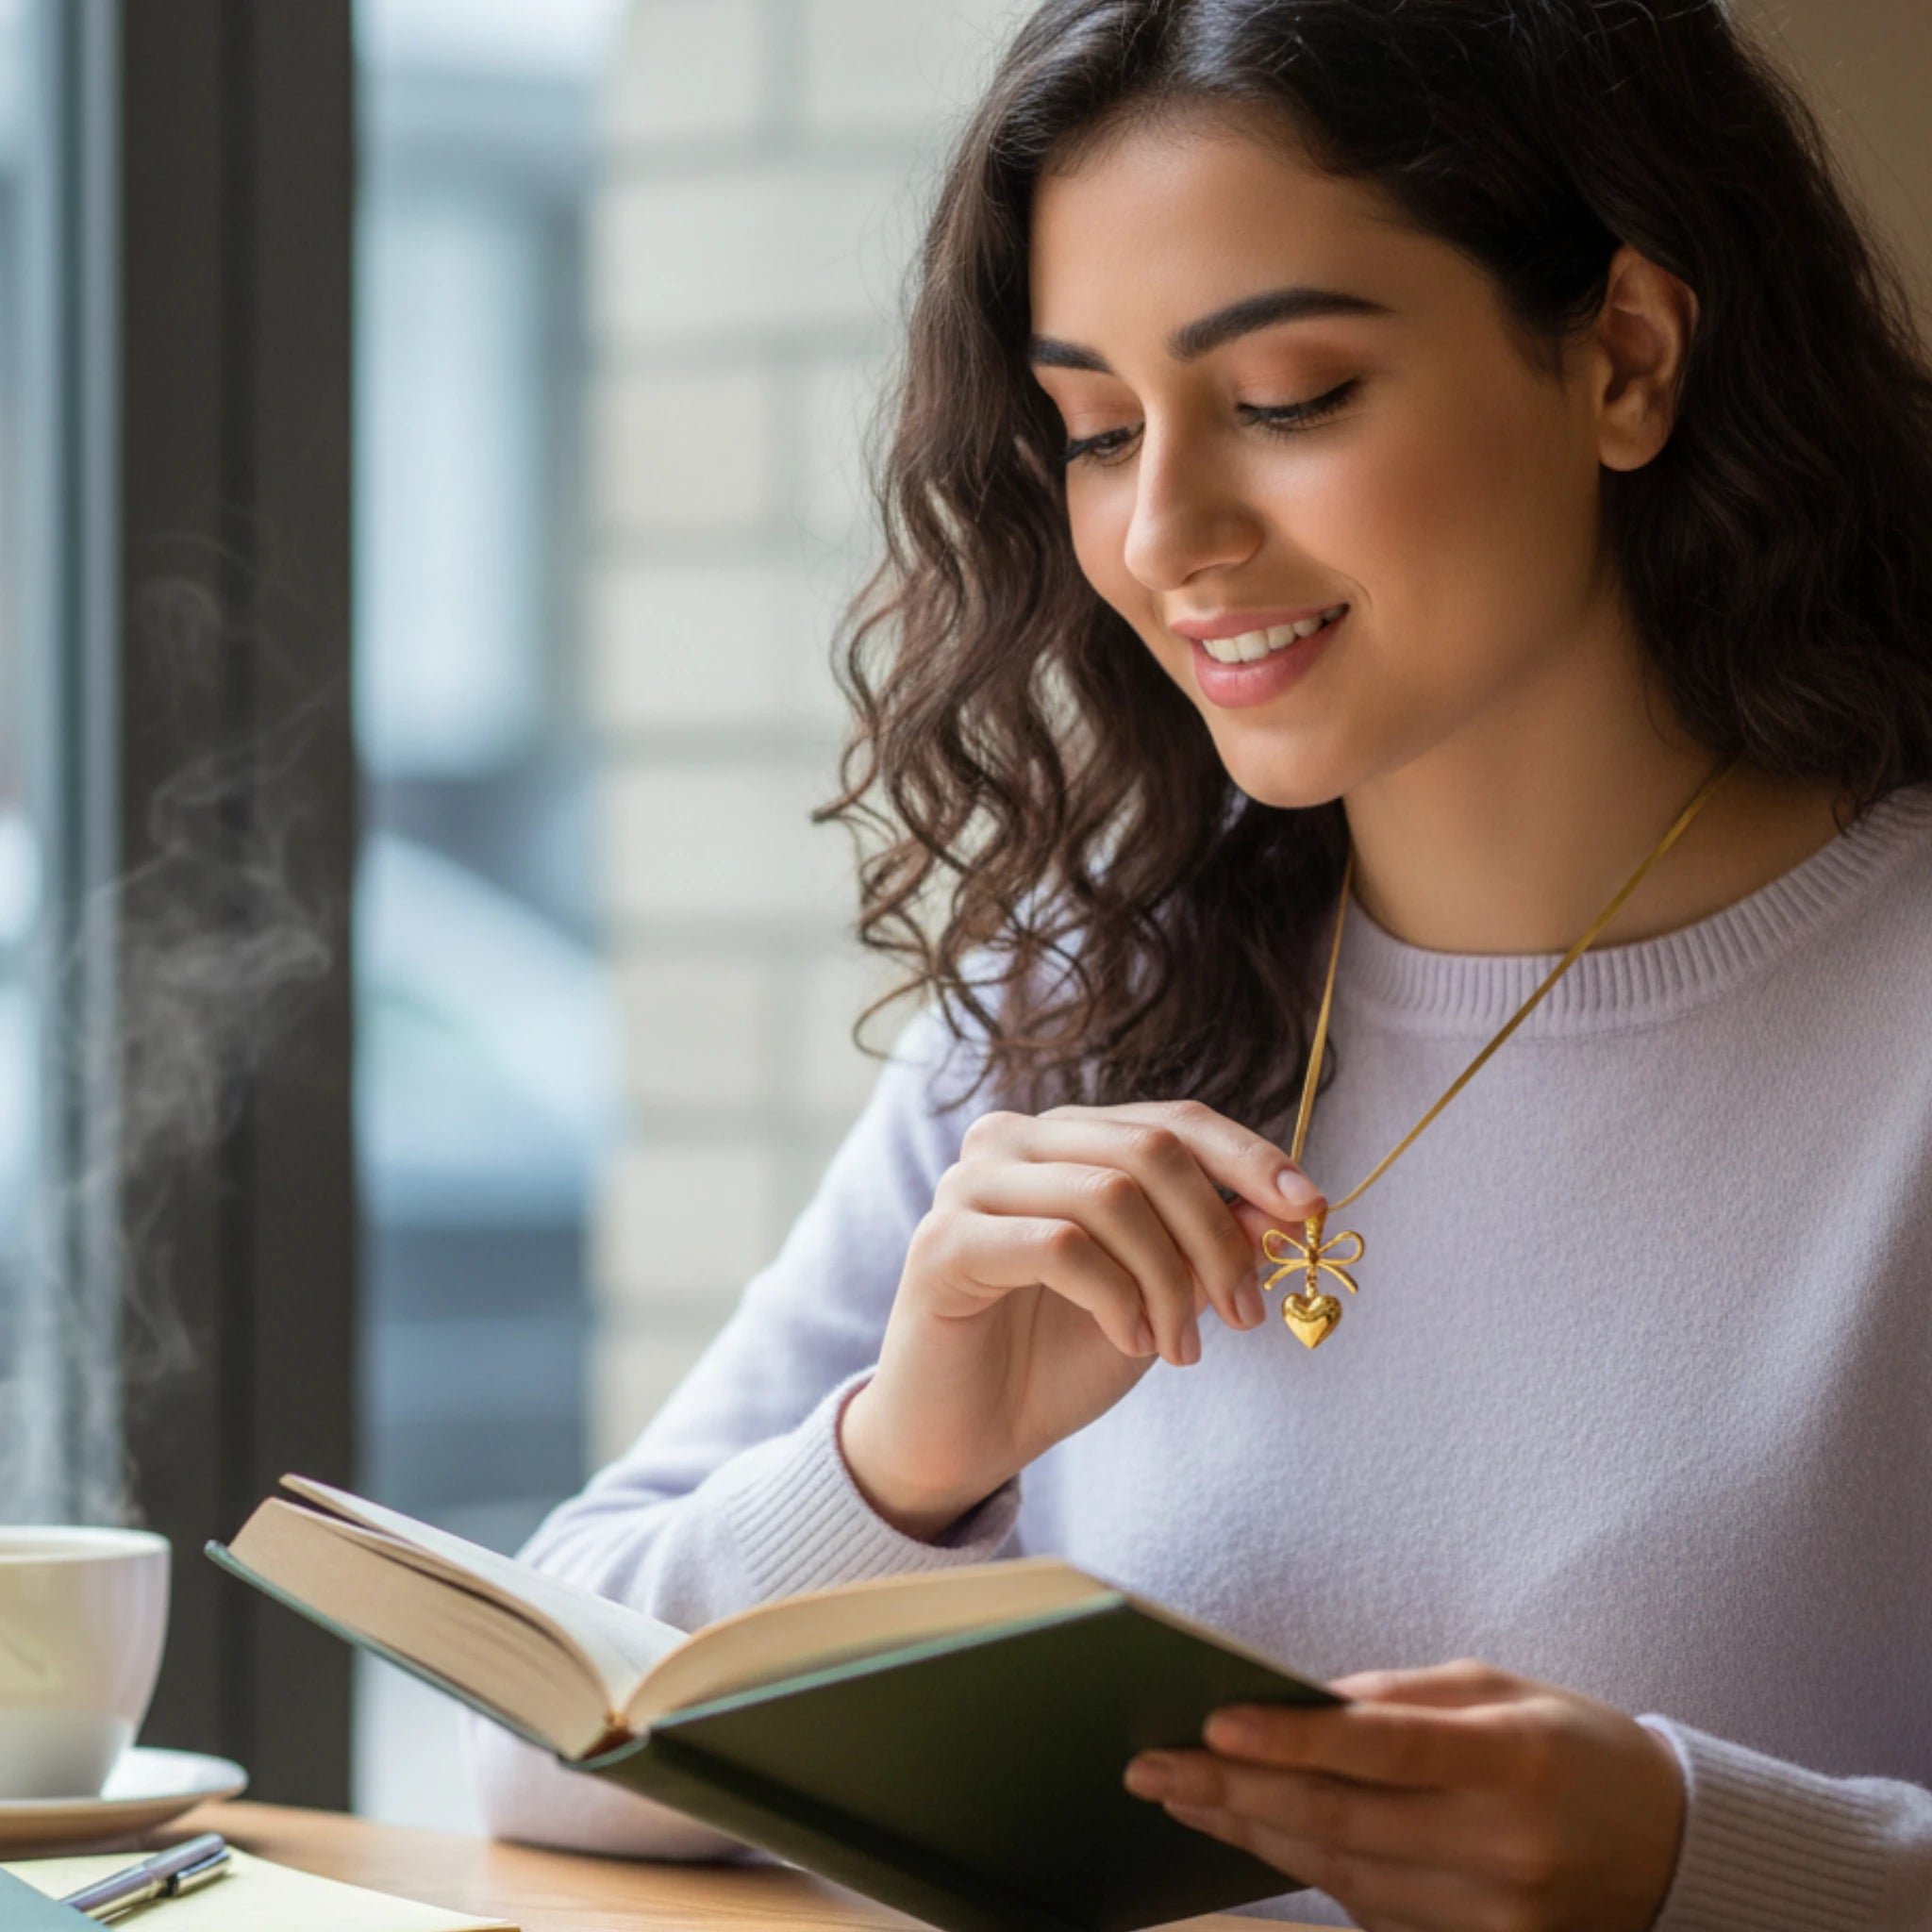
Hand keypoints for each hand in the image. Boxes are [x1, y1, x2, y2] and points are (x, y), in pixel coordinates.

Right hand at [839, 1098, 1324, 1538]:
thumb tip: (1284, 1208)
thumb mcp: (1159, 1297)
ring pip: (1109, 1194)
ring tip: (1179, 1349)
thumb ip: (1209, 1245)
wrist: (965, 1438)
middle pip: (1149, 1150)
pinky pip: (1058, 1245)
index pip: (1174, 1120)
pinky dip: (1114, 1296)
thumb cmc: (1057, 1359)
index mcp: (1067, 1139)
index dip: (1250, 1157)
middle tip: (1244, 1315)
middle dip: (1216, 1235)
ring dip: (1168, 1280)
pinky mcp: (944, 1242)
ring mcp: (971, 1185)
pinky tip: (1128, 1341)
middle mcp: (1013, 1141)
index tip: (1311, 1209)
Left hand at [1122, 1659, 1686, 1931]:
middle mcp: (1502, 1848)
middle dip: (1236, 1791)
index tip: (1214, 1720)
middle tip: (1151, 1766)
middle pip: (1343, 1822)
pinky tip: (1248, 1832)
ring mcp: (1492, 1917)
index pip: (1384, 1748)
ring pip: (1342, 1875)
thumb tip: (1304, 1702)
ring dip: (1250, 1833)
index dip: (1296, 1736)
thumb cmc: (1574, 1747)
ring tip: (1179, 1794)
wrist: (1672, 1852)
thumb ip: (1403, 1698)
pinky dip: (1304, 1869)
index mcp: (1513, 1758)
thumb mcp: (1503, 1690)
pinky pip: (1369, 1912)